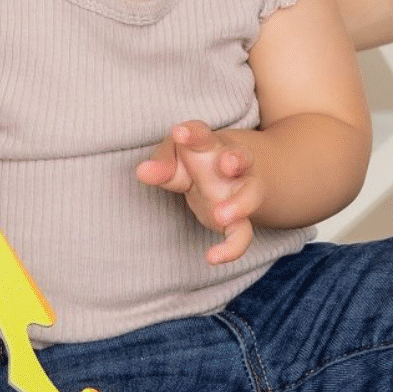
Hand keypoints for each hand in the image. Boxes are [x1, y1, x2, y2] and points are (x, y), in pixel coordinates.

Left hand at [136, 120, 263, 264]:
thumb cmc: (192, 160)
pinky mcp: (238, 220)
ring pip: (250, 194)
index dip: (193, 133)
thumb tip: (142, 172)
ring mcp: (239, 191)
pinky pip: (243, 234)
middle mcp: (230, 165)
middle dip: (236, 159)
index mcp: (210, 145)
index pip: (203, 135)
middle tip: (227, 165)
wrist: (228, 174)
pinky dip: (232, 248)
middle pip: (240, 157)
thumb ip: (161, 163)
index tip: (179, 133)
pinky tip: (212, 258)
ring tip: (222, 215)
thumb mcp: (174, 157)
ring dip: (240, 204)